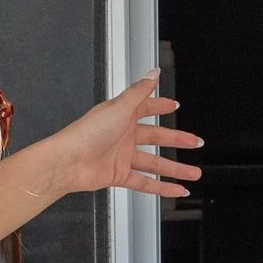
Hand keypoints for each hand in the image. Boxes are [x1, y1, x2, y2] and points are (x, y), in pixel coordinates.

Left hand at [57, 73, 202, 198]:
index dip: (160, 106)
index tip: (174, 105)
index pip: (146, 108)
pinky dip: (162, 188)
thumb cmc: (87, 132)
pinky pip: (146, 182)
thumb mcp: (119, 106)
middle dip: (177, 140)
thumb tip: (153, 72)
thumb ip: (139, 91)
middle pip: (156, 138)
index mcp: (122, 116)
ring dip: (175, 168)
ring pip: (155, 163)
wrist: (68, 161)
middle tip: (195, 142)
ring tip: (193, 172)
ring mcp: (122, 157)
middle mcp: (123, 135)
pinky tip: (175, 189)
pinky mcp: (119, 175)